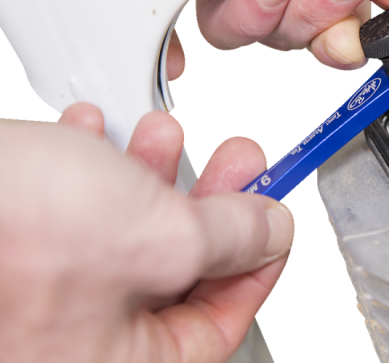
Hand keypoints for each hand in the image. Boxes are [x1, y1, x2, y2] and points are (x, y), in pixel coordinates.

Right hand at [0, 103, 294, 362]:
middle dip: (211, 206)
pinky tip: (91, 135)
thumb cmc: (9, 232)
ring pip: (125, 234)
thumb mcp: (159, 236)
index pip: (216, 327)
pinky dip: (92, 171)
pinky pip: (72, 214)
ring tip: (165, 134)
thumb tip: (271, 231)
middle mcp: (77, 341)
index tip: (275, 223)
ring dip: (153, 176)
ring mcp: (43, 295)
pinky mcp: (16, 249)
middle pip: (176, 274)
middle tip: (238, 164)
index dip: (258, 267)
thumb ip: (231, 237)